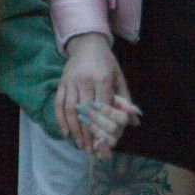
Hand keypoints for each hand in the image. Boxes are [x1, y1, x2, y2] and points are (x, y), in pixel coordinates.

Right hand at [56, 33, 132, 151]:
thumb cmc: (106, 62)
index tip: (106, 142)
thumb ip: (126, 100)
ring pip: (71, 110)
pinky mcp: (62, 83)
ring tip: (80, 145)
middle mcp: (85, 81)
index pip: (103, 107)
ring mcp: (71, 82)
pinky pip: (59, 104)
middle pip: (86, 112)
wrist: (87, 43)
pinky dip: (61, 120)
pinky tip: (66, 132)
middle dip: (89, 133)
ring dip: (75, 130)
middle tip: (92, 150)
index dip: (103, 125)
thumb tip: (135, 121)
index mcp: (102, 78)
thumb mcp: (119, 77)